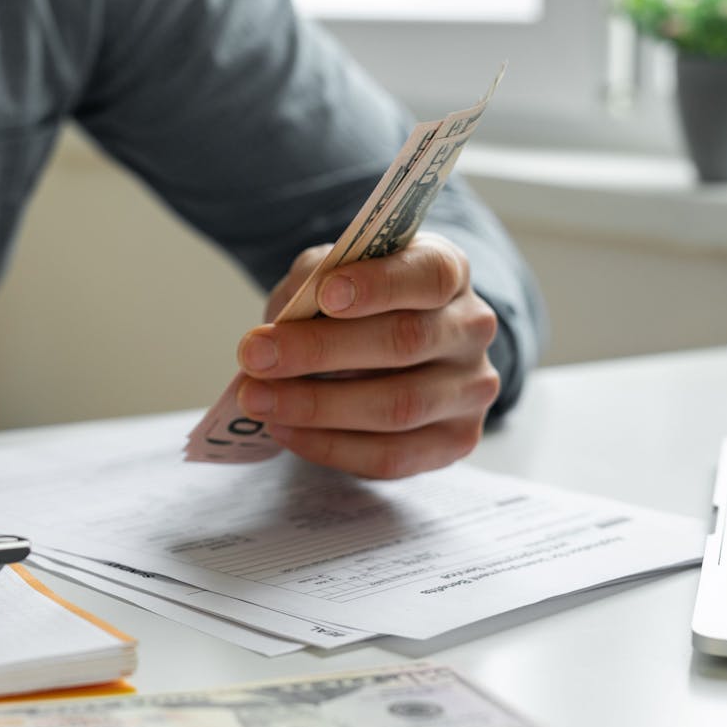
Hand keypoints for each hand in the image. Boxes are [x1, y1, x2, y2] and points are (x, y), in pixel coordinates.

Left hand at [233, 233, 499, 477]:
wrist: (388, 348)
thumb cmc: (356, 304)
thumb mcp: (332, 273)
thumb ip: (313, 281)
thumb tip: (283, 323)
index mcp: (448, 270)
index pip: (429, 274)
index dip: (379, 285)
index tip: (325, 295)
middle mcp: (471, 327)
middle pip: (406, 340)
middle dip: (320, 350)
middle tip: (255, 355)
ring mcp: (471, 389)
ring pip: (399, 406)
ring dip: (316, 406)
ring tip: (257, 399)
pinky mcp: (456, 441)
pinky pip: (392, 456)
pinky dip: (330, 446)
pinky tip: (286, 430)